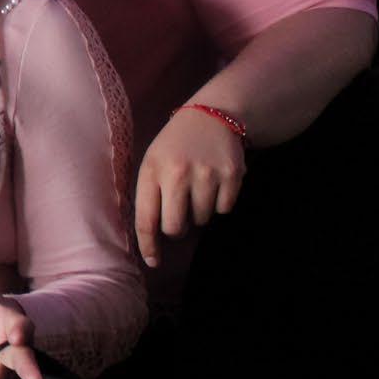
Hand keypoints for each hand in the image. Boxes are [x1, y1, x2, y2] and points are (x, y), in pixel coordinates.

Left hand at [134, 105, 245, 265]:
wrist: (211, 116)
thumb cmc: (175, 147)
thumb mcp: (153, 162)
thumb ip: (150, 195)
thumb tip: (151, 238)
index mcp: (152, 170)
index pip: (146, 218)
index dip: (148, 245)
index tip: (153, 261)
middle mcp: (178, 173)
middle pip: (175, 227)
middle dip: (177, 228)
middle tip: (179, 214)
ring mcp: (207, 174)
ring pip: (202, 220)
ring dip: (199, 211)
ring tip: (198, 187)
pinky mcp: (232, 175)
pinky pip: (224, 210)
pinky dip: (220, 203)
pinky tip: (215, 183)